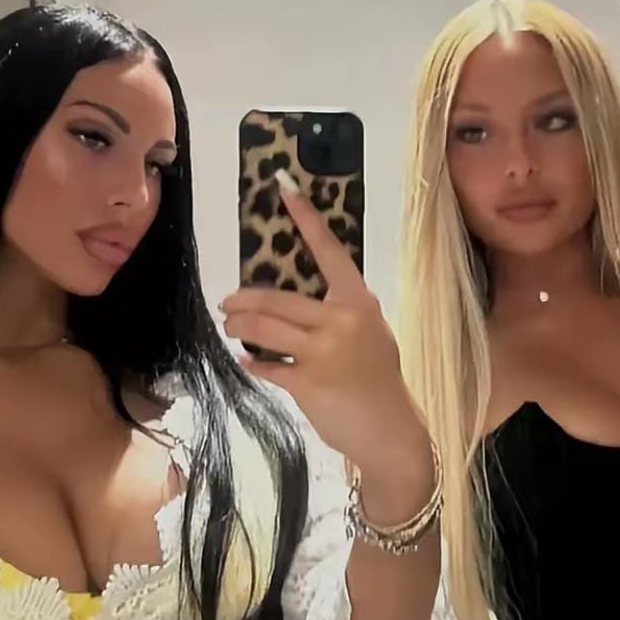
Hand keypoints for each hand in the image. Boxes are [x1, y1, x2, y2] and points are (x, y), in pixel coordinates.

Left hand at [221, 171, 430, 486]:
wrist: (392, 432)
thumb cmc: (379, 382)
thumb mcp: (370, 336)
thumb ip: (338, 316)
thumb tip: (293, 307)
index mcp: (359, 301)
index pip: (328, 251)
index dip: (305, 218)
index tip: (283, 187)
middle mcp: (342, 319)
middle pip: (275, 298)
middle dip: (242, 300)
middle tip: (227, 303)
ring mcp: (325, 350)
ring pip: (262, 329)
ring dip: (238, 327)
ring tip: (230, 327)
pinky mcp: (308, 381)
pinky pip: (266, 365)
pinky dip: (253, 363)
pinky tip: (247, 361)